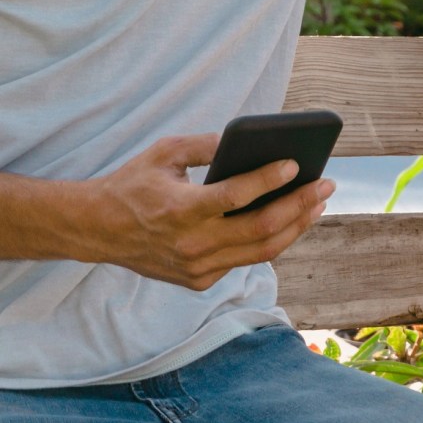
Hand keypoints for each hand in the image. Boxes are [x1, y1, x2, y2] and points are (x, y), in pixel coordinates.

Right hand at [83, 134, 333, 289]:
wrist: (97, 230)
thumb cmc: (133, 185)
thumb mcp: (163, 154)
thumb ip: (204, 145)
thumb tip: (246, 140)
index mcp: (180, 210)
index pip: (236, 196)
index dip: (269, 180)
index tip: (296, 163)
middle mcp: (191, 244)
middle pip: (261, 228)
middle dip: (300, 205)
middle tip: (326, 184)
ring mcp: (197, 267)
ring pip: (262, 251)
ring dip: (296, 227)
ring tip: (318, 204)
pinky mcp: (200, 281)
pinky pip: (244, 261)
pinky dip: (269, 241)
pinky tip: (289, 221)